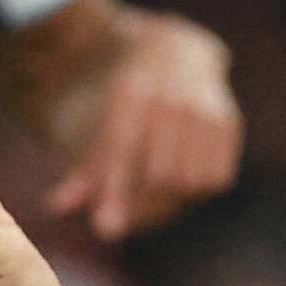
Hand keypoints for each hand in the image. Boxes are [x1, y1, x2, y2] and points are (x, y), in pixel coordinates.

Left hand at [45, 7, 241, 240]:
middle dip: (141, 201)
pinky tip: (183, 171)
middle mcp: (172, 98)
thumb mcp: (100, 130)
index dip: (114, 194)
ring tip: (154, 186)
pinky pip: (214, 180)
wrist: (175, 54)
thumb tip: (57, 209)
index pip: (122, 154)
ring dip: (170, 197)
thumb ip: (82, 173)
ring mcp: (205, 110)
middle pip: (157, 178)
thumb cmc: (128, 105)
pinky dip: (196, 188)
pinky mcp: (229, 123)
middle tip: (128, 204)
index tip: (105, 231)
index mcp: (132, 94)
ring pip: (188, 183)